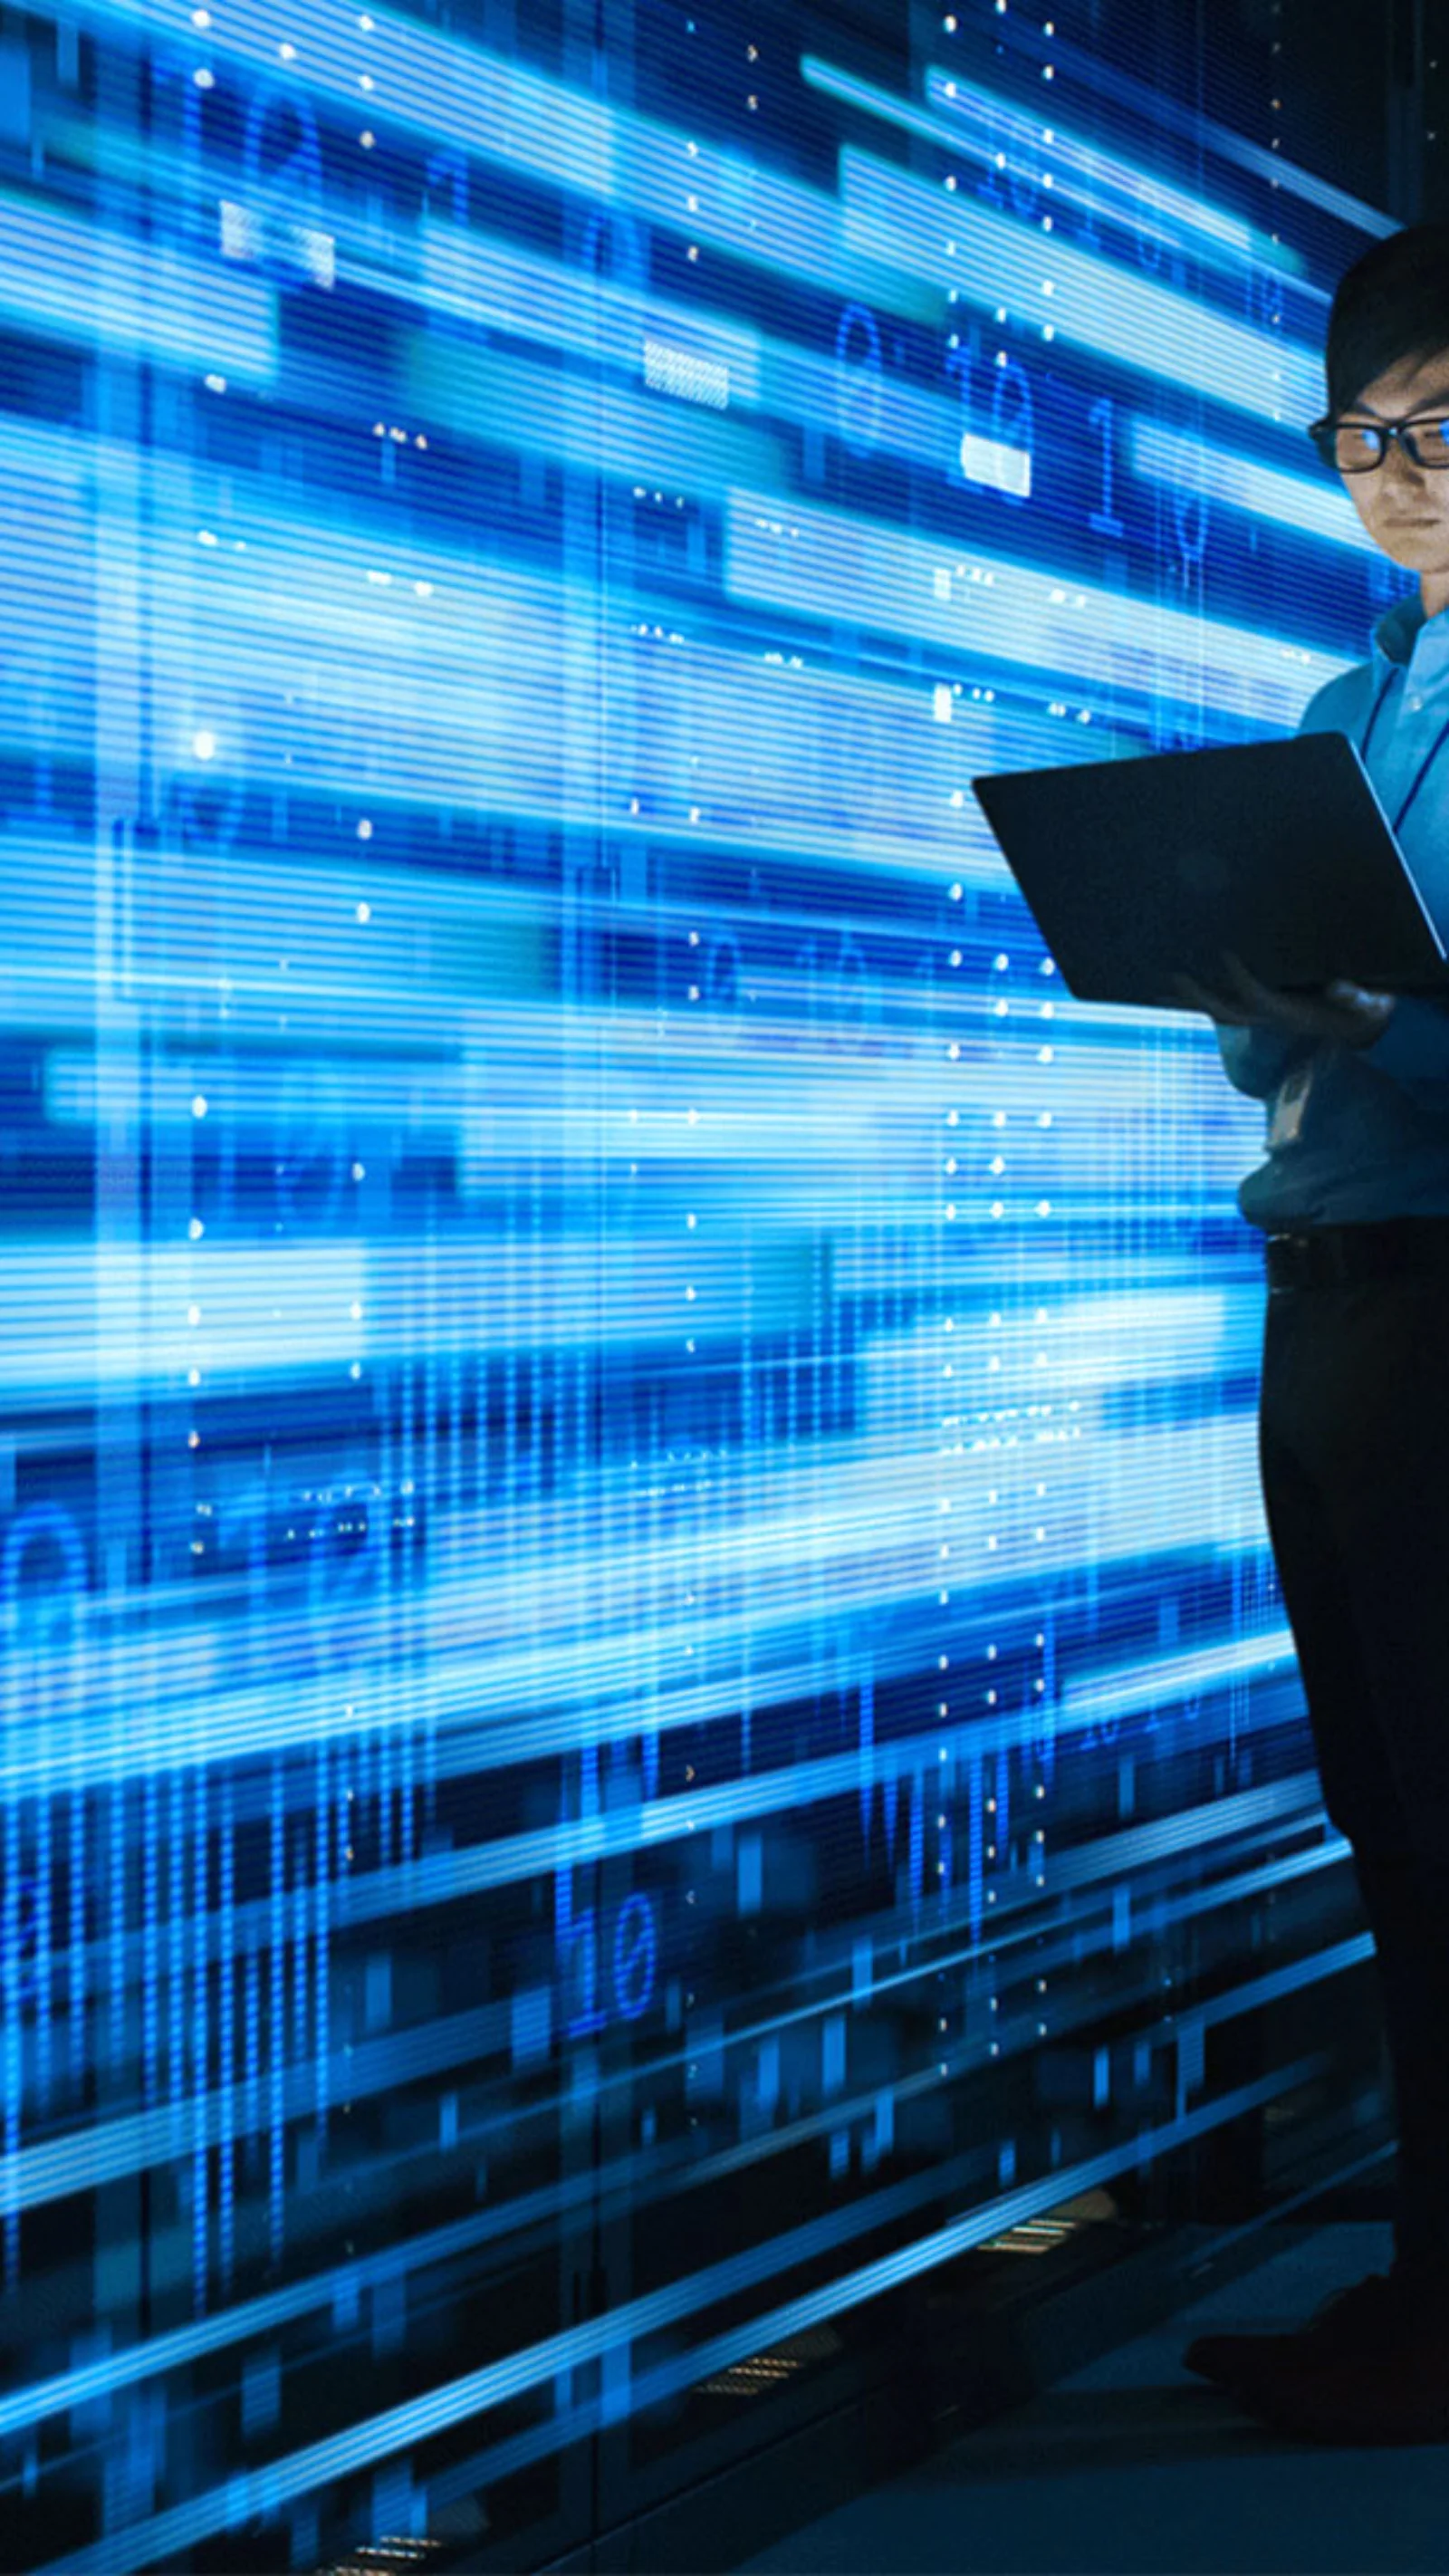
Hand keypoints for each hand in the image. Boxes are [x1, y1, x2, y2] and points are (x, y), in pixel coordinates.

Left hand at [1173, 952, 1396, 1046]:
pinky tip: (1167, 986)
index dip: (1240, 979)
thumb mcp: (1367, 1005)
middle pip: (1223, 1009)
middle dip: (1197, 994)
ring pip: (1214, 1010)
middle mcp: (1267, 1018)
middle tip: (1170, 974)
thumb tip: (1339, 989)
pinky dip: (1193, 998)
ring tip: (1153, 986)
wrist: (1359, 1031)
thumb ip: (1356, 998)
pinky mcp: (1254, 1011)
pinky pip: (1216, 1006)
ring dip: (1185, 1000)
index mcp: (1289, 1012)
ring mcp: (1258, 1017)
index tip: (1225, 954)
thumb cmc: (1362, 1011)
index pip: (1257, 996)